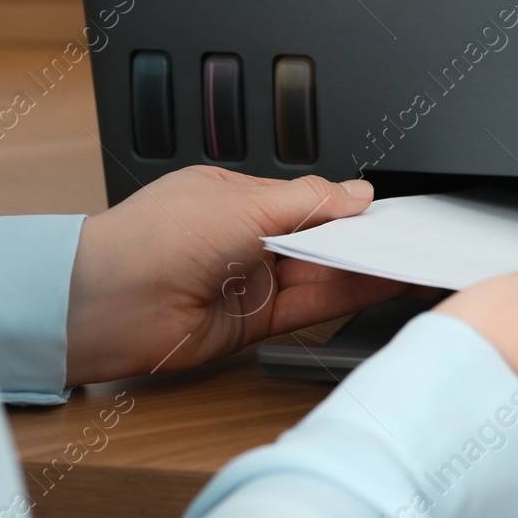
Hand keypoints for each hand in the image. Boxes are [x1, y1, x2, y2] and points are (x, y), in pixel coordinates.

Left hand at [65, 167, 407, 385]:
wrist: (107, 305)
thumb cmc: (151, 240)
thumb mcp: (243, 203)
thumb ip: (309, 201)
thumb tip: (356, 193)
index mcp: (234, 198)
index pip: (306, 199)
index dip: (346, 206)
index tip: (388, 209)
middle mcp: (242, 239)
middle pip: (317, 239)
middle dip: (362, 240)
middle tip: (411, 238)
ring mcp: (248, 281)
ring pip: (319, 274)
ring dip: (363, 271)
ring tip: (408, 263)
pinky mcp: (252, 323)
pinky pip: (308, 307)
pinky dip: (345, 297)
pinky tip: (377, 286)